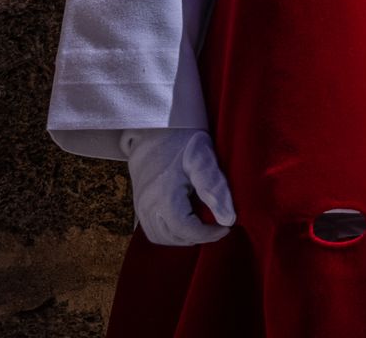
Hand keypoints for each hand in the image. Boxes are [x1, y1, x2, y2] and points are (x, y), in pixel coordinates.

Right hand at [122, 128, 236, 245]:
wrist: (153, 127)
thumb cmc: (181, 139)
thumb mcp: (203, 158)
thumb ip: (215, 188)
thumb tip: (228, 219)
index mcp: (164, 195)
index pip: (186, 231)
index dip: (209, 235)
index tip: (226, 227)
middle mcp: (147, 205)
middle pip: (172, 238)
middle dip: (197, 236)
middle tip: (216, 224)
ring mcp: (139, 205)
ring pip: (160, 237)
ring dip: (182, 236)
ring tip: (202, 222)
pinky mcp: (138, 204)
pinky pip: (152, 228)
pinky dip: (170, 231)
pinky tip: (187, 217)